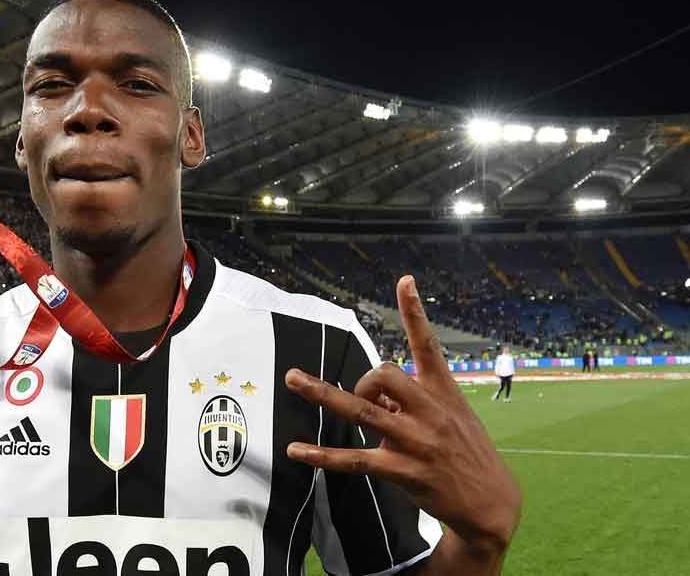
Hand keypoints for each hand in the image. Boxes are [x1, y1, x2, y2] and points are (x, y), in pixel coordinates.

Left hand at [284, 276, 520, 555]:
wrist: (492, 504)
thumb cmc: (466, 453)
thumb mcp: (449, 418)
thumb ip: (409, 401)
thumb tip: (371, 393)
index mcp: (443, 393)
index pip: (428, 345)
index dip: (415, 313)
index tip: (404, 281)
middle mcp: (429, 412)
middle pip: (386, 374)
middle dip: (364, 380)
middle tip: (360, 396)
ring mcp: (415, 442)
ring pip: (362, 412)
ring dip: (323, 393)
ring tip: (293, 379)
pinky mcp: (402, 470)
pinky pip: (354, 460)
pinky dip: (322, 455)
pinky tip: (296, 450)